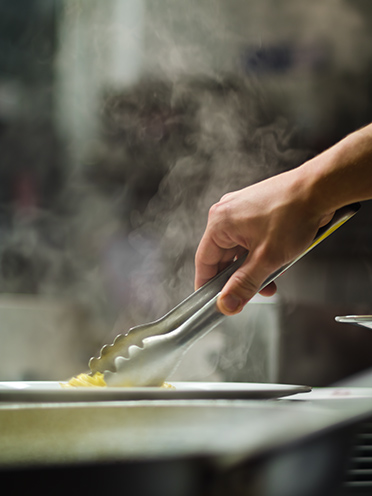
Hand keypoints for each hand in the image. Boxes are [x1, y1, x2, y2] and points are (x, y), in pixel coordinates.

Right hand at [194, 167, 332, 314]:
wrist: (319, 189)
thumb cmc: (294, 213)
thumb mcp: (267, 258)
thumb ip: (244, 284)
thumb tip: (227, 303)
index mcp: (220, 221)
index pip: (204, 261)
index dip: (208, 285)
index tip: (213, 302)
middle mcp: (227, 213)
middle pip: (223, 256)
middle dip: (238, 278)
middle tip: (248, 295)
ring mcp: (242, 210)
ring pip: (239, 250)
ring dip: (252, 268)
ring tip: (270, 279)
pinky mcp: (256, 210)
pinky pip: (250, 239)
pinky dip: (260, 254)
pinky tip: (276, 263)